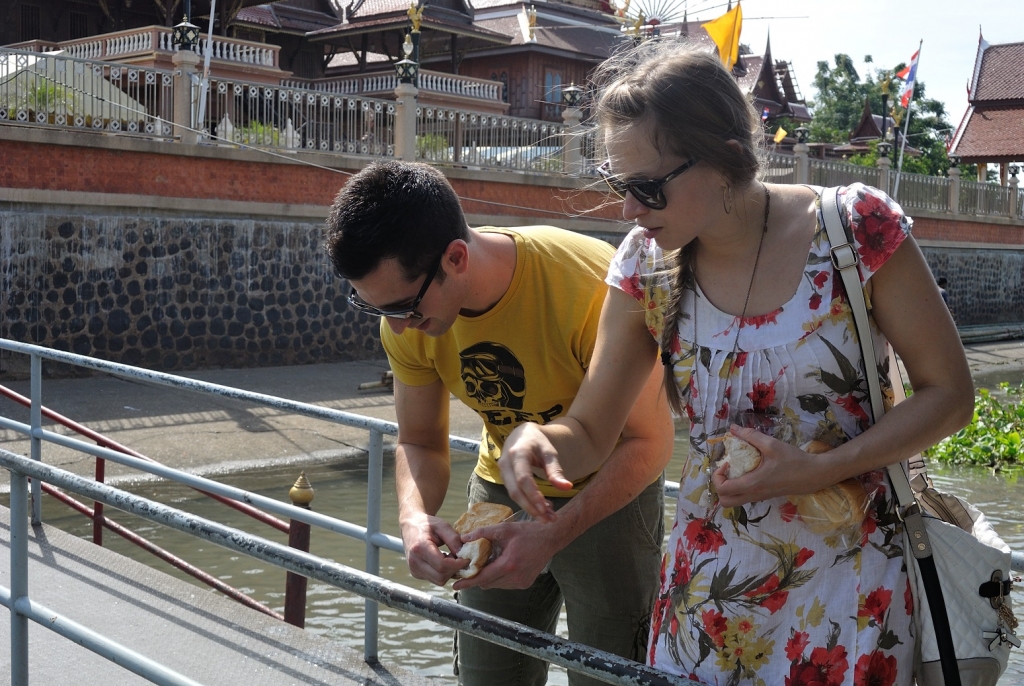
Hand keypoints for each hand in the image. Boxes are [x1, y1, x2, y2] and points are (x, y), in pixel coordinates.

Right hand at [400, 512, 468, 585]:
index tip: (467, 558)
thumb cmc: (428, 525)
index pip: (442, 565)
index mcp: (419, 548)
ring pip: (439, 580)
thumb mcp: (442, 526)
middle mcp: (414, 562)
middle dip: (454, 569)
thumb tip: (464, 554)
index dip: (457, 564)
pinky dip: (443, 573)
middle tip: (459, 557)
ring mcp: (414, 570)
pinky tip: (444, 560)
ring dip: (449, 572)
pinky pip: (435, 579)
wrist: (410, 527)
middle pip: (441, 576)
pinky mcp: (416, 574)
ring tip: (451, 557)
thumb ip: (453, 539)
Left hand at [452, 520, 558, 590]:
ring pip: (496, 585)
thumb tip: (464, 538)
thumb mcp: (504, 529)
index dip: (468, 582)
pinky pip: (505, 584)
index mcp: (508, 565)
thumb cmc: (528, 532)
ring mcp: (521, 583)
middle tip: (469, 568)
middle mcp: (515, 578)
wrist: (551, 538)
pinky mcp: (525, 583)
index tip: (456, 585)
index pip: (483, 578)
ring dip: (489, 577)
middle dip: (477, 577)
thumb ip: (483, 533)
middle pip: (488, 583)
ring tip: (487, 563)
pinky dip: (499, 577)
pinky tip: (500, 565)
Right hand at [499, 423, 572, 521]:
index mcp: (518, 453)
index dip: (533, 496)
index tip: (546, 510)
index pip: (523, 479)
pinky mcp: (504, 478)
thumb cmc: (537, 442)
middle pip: (515, 491)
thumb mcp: (549, 452)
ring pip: (513, 495)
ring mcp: (502, 471)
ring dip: (530, 508)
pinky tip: (541, 508)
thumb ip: (556, 470)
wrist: (521, 434)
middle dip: (531, 508)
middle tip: (548, 520)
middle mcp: (505, 463)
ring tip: (548, 517)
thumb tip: (567, 488)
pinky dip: (527, 502)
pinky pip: (514, 493)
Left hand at [712, 426, 837, 507]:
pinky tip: (747, 470)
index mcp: (753, 484)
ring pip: (734, 501)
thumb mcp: (772, 445)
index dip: (718, 476)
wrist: (815, 475)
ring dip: (728, 487)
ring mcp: (759, 497)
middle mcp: (754, 495)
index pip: (724, 490)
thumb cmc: (794, 461)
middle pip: (725, 502)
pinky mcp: (764, 496)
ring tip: (736, 469)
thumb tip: (733, 428)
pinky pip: (744, 497)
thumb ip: (751, 436)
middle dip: (720, 485)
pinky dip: (738, 487)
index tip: (727, 462)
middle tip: (727, 469)